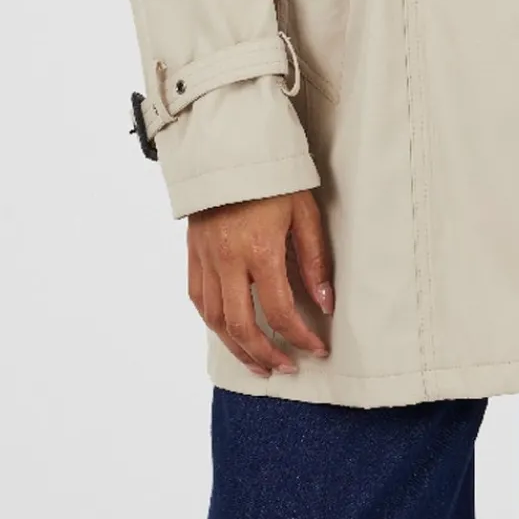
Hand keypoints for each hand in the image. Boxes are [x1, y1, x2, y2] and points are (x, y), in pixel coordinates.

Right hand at [188, 190, 333, 376]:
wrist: (230, 150)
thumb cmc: (273, 179)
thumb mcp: (304, 212)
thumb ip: (314, 261)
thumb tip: (325, 303)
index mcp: (259, 250)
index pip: (279, 311)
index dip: (299, 337)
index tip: (316, 349)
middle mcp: (228, 260)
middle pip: (242, 326)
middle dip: (266, 354)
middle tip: (286, 368)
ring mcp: (206, 259)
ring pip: (215, 321)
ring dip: (237, 348)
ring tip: (259, 364)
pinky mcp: (193, 254)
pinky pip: (199, 300)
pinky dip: (214, 324)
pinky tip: (229, 333)